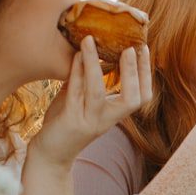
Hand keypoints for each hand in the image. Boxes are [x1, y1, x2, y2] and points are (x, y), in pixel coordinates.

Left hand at [30, 36, 152, 166]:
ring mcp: (89, 121)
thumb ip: (90, 78)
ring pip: (97, 92)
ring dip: (94, 64)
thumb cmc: (65, 123)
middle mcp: (106, 120)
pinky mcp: (71, 121)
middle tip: (130, 47)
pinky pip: (74, 92)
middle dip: (133, 72)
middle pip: (132, 99)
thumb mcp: (81, 99)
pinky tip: (75, 54)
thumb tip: (98, 49)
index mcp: (114, 114)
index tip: (144, 48)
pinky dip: (75, 71)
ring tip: (90, 40)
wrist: (49, 155)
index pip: (142, 96)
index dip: (146, 74)